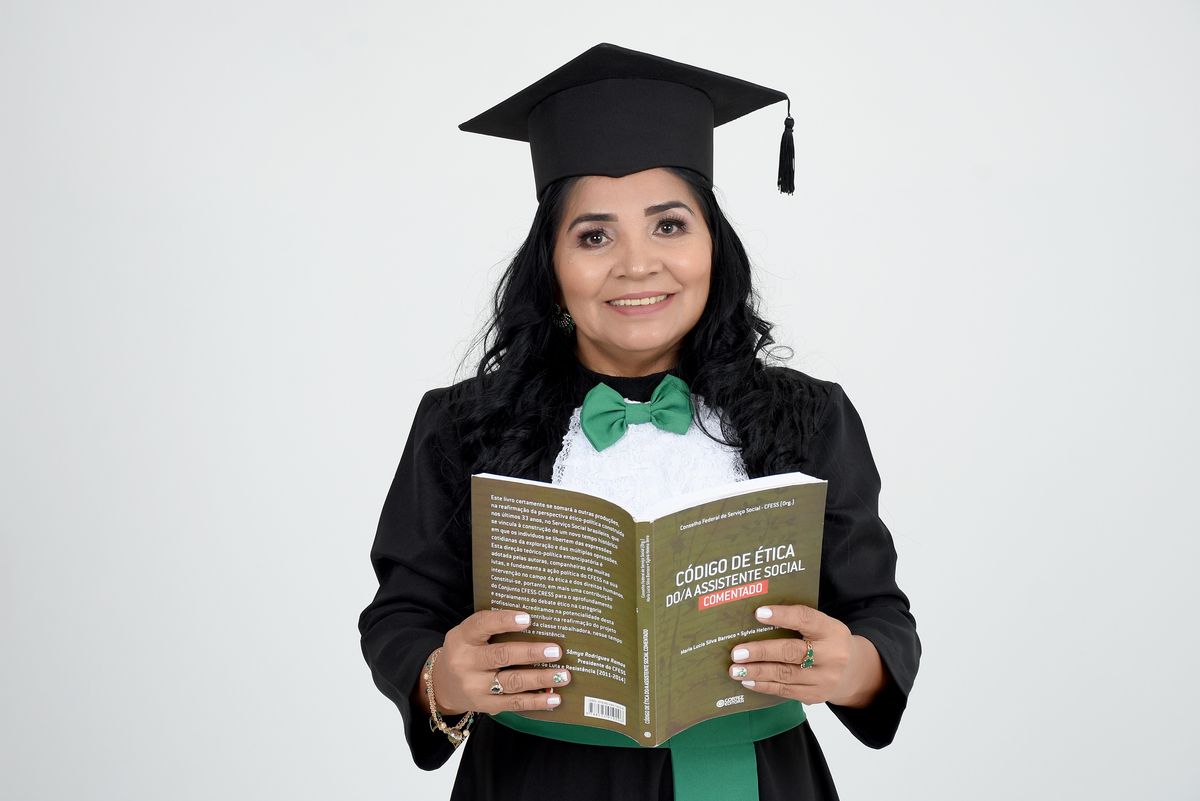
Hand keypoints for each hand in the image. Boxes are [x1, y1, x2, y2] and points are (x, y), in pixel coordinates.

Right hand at [429, 610, 569, 714]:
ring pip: (511, 682)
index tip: (528, 618)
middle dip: (531, 653)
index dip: (504, 621)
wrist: (444, 684)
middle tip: (556, 650)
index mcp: (462, 638)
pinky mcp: (485, 705)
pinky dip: (536, 701)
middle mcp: (465, 662)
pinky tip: (554, 698)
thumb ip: (494, 627)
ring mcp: (474, 687)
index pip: (482, 624)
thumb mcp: (471, 635)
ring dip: (540, 678)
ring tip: (563, 674)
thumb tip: (537, 621)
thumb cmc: (467, 651)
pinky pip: (514, 703)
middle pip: (501, 655)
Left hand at [727, 605, 884, 708]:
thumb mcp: (821, 626)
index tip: (758, 613)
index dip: (782, 616)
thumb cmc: (825, 641)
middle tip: (737, 652)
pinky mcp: (816, 695)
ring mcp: (825, 679)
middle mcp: (832, 655)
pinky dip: (764, 685)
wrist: (851, 670)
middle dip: (761, 652)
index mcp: (831, 630)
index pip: (805, 619)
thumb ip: (797, 621)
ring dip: (757, 672)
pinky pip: (786, 691)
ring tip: (736, 669)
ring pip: (785, 675)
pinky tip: (748, 681)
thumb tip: (757, 618)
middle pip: (791, 652)